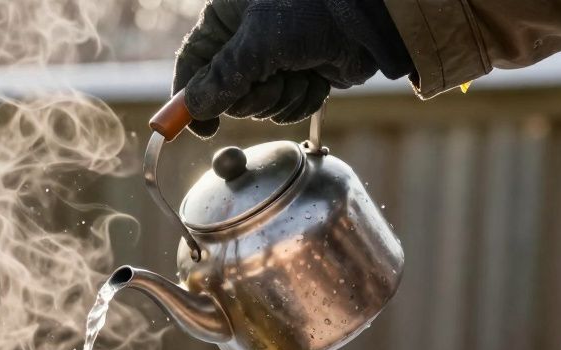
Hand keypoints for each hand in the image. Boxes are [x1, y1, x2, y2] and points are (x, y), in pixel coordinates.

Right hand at [173, 0, 412, 136]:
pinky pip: (287, 107)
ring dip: (280, 98)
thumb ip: (220, 79)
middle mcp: (247, 40)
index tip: (199, 127)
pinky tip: (316, 78)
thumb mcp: (256, 44)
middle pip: (226, 93)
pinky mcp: (303, 75)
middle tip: (269, 81)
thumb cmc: (310, 9)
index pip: (193, 63)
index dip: (190, 97)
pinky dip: (302, 100)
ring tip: (299, 72)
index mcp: (227, 19)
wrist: (370, 14)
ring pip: (259, 105)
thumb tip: (193, 108)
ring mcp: (277, 59)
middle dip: (251, 97)